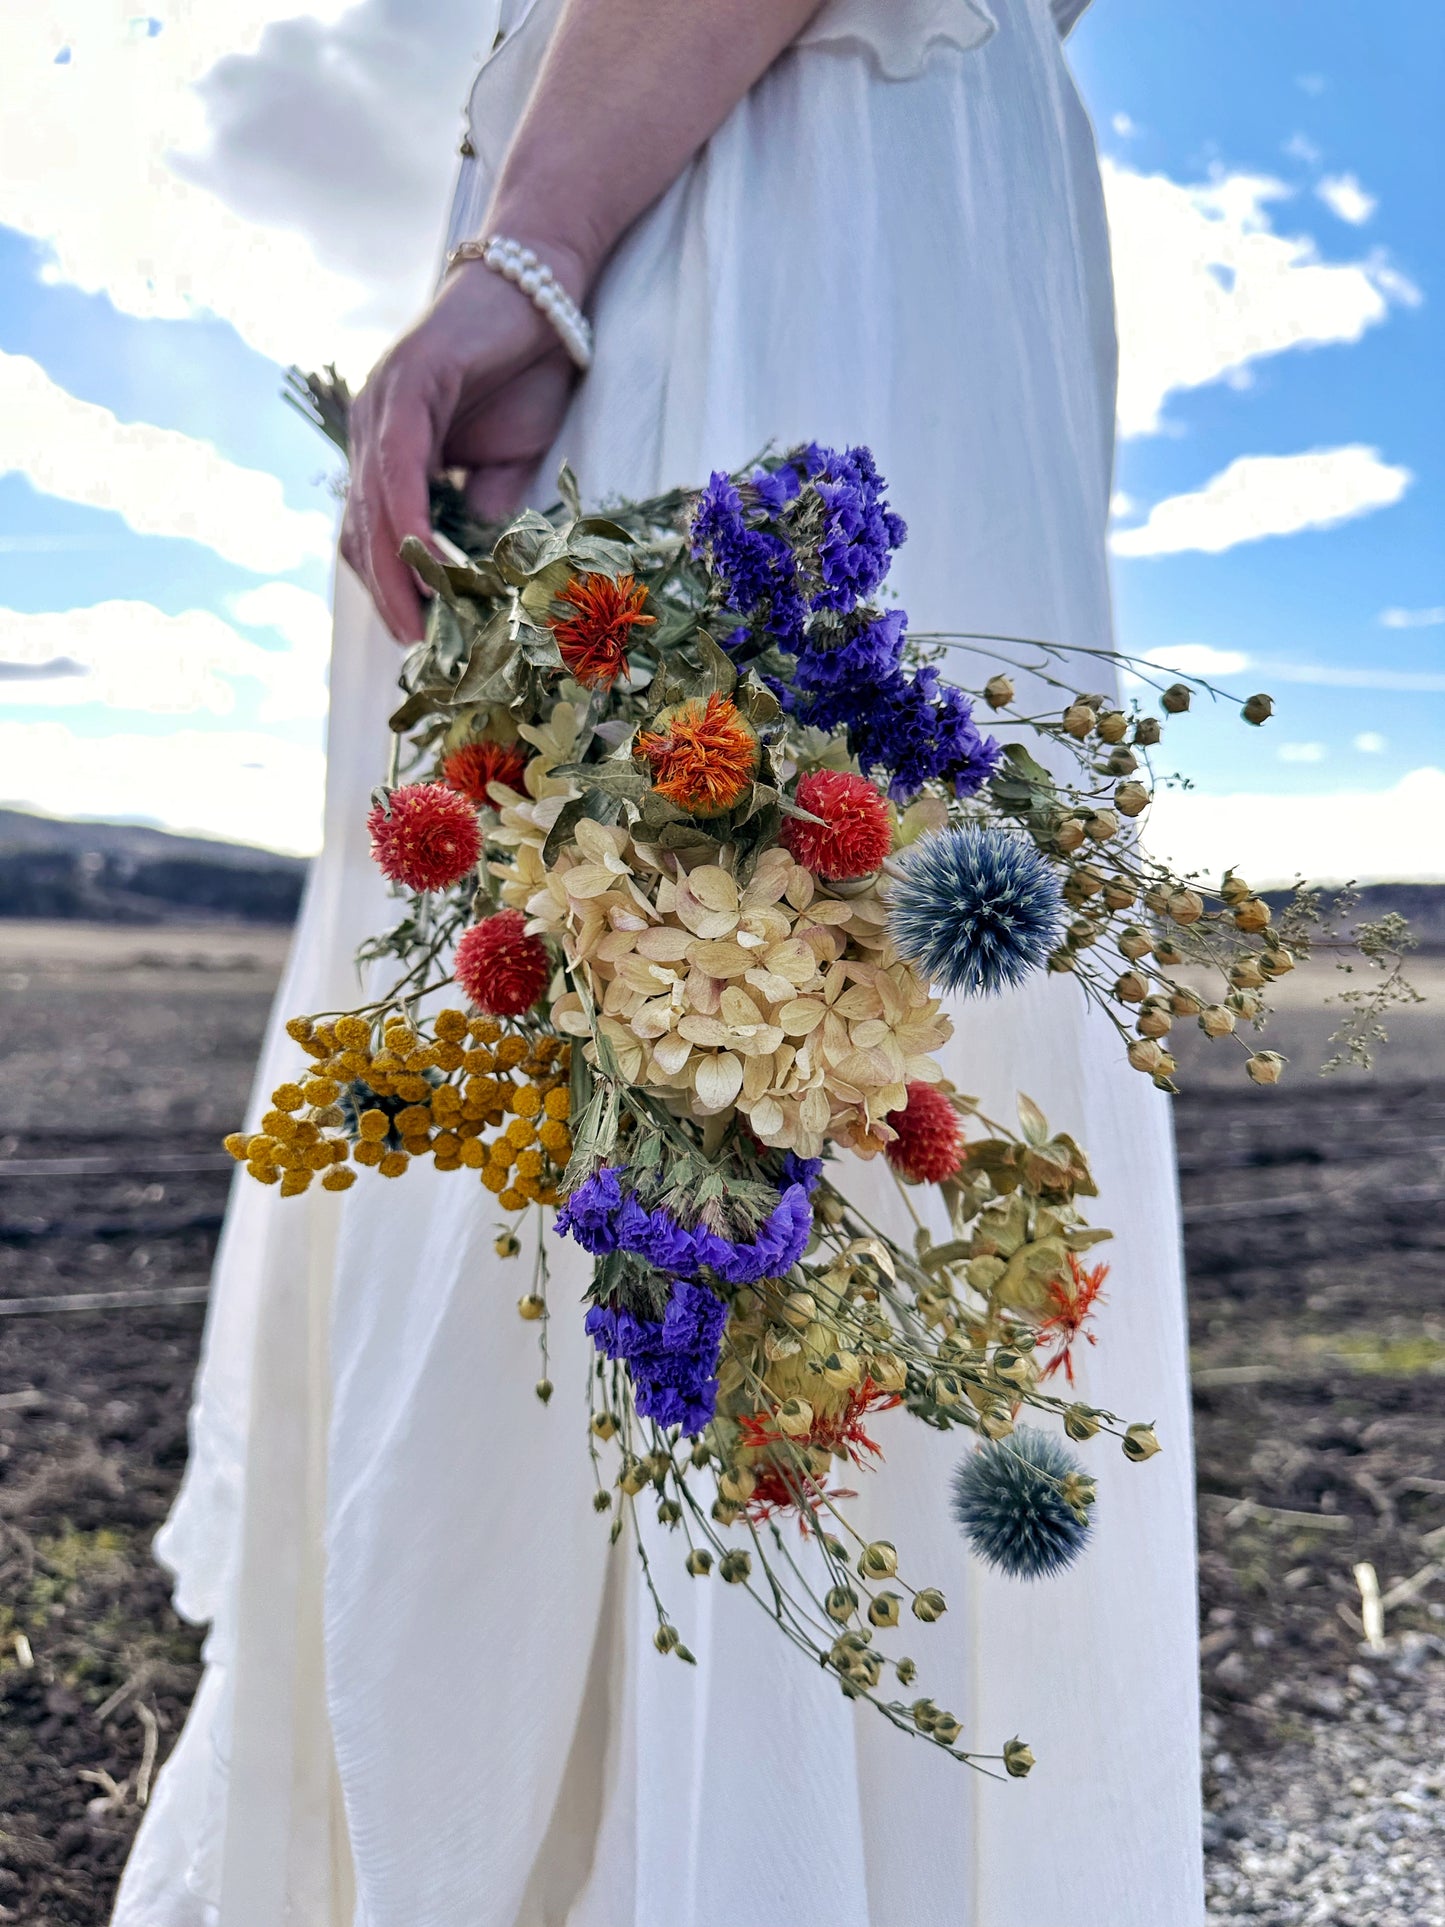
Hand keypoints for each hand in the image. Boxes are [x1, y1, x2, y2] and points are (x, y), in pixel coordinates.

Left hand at [339, 254, 582, 641]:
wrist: (549, 284)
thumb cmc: (530, 367)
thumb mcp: (509, 459)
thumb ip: (486, 507)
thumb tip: (478, 566)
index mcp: (390, 447)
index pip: (372, 531)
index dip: (388, 588)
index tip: (417, 640)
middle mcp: (373, 426)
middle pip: (361, 527)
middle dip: (386, 594)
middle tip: (416, 648)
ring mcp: (383, 402)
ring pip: (372, 504)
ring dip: (393, 570)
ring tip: (420, 621)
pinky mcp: (408, 382)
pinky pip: (399, 466)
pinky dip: (409, 518)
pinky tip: (429, 559)